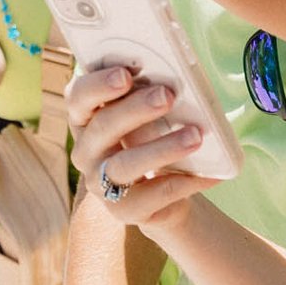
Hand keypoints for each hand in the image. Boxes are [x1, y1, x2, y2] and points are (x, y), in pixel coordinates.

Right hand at [63, 63, 226, 235]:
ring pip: (125, 165)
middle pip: (102, 127)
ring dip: (161, 148)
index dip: (98, 84)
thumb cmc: (153, 138)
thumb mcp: (148, 115)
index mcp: (86, 119)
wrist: (165, 193)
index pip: (78, 97)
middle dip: (135, 109)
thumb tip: (174, 80)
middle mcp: (86, 151)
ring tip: (195, 136)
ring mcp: (101, 184)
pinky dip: (181, 183)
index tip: (126, 73)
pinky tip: (207, 173)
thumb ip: (150, 95)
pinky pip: (151, 196)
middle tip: (167, 95)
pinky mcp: (123, 211)